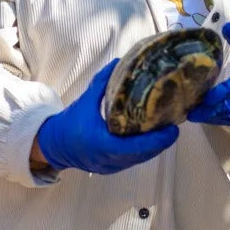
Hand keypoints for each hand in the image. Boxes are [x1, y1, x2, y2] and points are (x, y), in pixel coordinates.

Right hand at [37, 59, 179, 174]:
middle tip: (175, 126)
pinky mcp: (112, 167)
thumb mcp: (86, 100)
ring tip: (169, 130)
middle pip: (142, 154)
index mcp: (101, 143)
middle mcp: (108, 158)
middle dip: (161, 142)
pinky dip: (145, 150)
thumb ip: (102, 82)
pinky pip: (134, 160)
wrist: (54, 146)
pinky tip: (154, 138)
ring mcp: (111, 166)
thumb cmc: (69, 123)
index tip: (172, 131)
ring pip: (140, 159)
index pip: (134, 146)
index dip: (156, 140)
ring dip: (155, 147)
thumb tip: (119, 61)